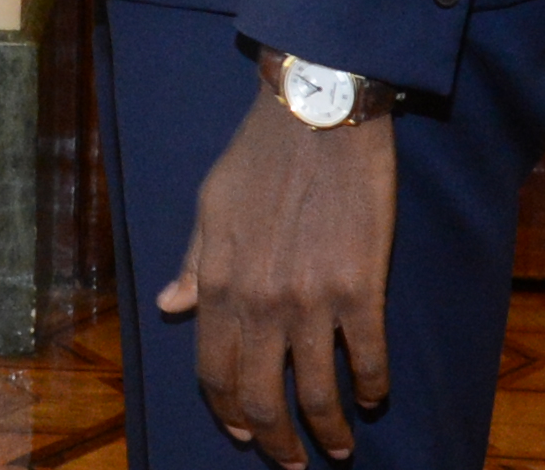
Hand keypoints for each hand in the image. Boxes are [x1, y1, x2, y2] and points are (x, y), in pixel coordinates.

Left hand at [158, 79, 394, 463]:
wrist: (318, 110)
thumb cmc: (260, 153)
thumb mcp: (210, 205)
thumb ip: (194, 264)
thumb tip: (170, 308)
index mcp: (218, 283)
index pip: (214, 373)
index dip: (229, 414)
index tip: (246, 434)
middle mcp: (260, 302)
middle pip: (263, 398)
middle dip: (277, 443)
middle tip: (293, 461)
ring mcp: (312, 300)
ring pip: (318, 394)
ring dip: (329, 432)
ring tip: (340, 448)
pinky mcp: (361, 288)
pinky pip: (369, 359)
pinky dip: (372, 388)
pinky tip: (374, 396)